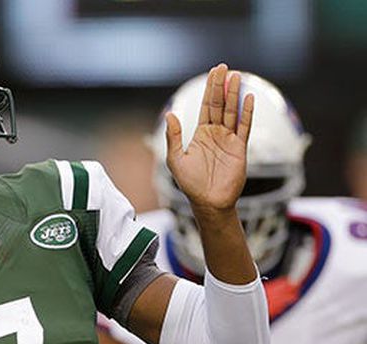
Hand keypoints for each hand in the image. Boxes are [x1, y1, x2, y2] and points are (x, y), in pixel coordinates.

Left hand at [165, 64, 254, 212]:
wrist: (208, 201)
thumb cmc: (190, 182)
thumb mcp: (176, 158)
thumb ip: (174, 136)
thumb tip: (170, 114)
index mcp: (201, 134)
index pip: (206, 106)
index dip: (209, 90)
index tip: (213, 73)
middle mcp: (216, 133)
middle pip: (220, 104)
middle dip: (221, 86)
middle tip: (224, 67)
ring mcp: (229, 140)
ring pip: (233, 112)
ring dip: (234, 94)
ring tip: (236, 77)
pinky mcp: (240, 148)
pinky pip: (244, 127)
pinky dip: (246, 113)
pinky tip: (248, 98)